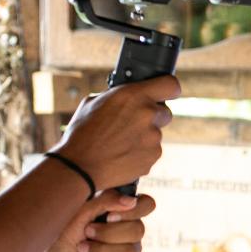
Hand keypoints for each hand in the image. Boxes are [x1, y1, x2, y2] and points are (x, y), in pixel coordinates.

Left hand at [42, 190, 155, 251]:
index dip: (135, 210)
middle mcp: (132, 231)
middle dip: (107, 233)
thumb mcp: (83, 210)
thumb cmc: (69, 229)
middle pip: (138, 230)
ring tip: (82, 249)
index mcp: (125, 212)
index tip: (110, 216)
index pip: (147, 205)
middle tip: (87, 232)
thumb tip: (130, 201)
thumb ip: (106, 201)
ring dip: (100, 251)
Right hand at [55, 75, 180, 190]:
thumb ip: (118, 97)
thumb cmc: (82, 133)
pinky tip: (123, 154)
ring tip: (120, 143)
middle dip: (153, 117)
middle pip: (165, 112)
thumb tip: (127, 97)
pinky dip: (142, 152)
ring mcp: (153, 137)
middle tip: (133, 123)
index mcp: (134, 95)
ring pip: (156, 133)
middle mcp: (148, 114)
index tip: (166, 92)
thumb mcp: (93, 103)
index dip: (169, 88)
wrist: (80, 166)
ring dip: (144, 136)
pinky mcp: (154, 156)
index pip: (170, 85)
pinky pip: (152, 151)